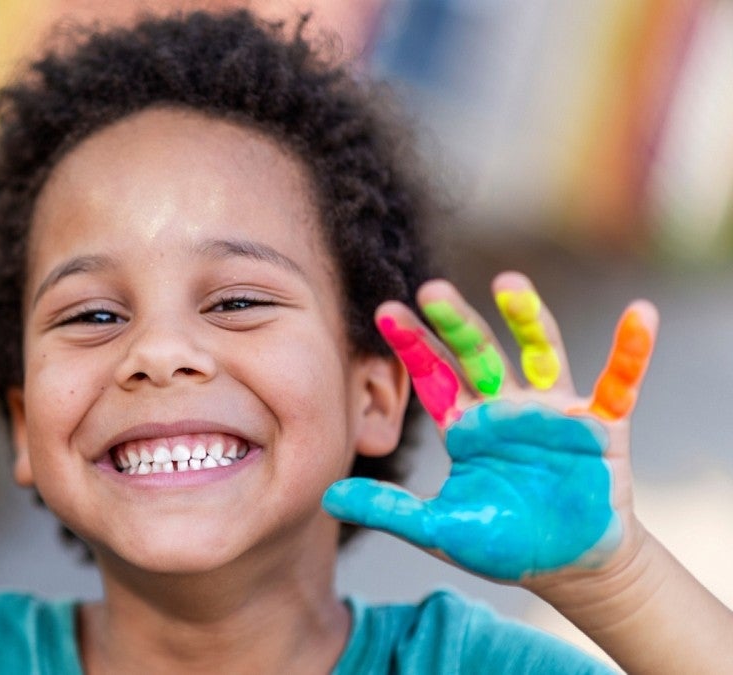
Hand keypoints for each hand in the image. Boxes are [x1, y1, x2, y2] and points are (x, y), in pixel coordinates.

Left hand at [322, 272, 654, 582]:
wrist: (567, 569)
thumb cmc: (502, 542)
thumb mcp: (439, 529)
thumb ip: (388, 509)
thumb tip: (328, 496)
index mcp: (465, 424)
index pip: (432, 374)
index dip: (411, 344)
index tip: (384, 311)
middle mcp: (505, 406)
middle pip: (478, 353)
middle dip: (456, 322)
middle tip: (432, 289)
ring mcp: (552, 411)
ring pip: (540, 352)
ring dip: (528, 318)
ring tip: (510, 283)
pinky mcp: (600, 425)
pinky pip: (619, 381)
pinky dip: (631, 350)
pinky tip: (640, 315)